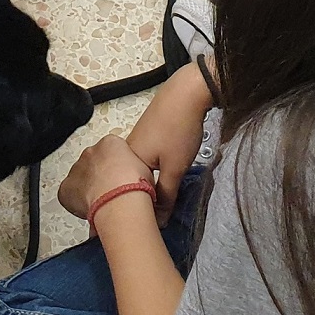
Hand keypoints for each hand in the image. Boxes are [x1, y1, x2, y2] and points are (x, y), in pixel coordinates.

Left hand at [58, 134, 152, 219]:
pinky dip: (77, 203)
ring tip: (103, 204)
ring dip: (89, 189)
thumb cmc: (136, 186)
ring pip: (81, 178)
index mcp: (111, 143)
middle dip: (101, 177)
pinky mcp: (66, 188)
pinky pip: (69, 195)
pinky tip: (90, 210)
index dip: (117, 168)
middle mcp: (91, 152)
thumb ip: (134, 167)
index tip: (122, 180)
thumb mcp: (145, 168)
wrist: (121, 199)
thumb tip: (136, 178)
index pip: (111, 152)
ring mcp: (76, 169)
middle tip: (112, 193)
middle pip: (94, 163)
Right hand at [126, 63, 212, 220]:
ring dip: (152, 182)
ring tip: (166, 194)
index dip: (139, 209)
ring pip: (141, 169)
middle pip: (133, 181)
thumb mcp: (174, 169)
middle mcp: (128, 150)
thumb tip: (158, 218)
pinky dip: (156, 168)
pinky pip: (148, 158)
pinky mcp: (149, 131)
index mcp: (129, 161)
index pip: (128, 194)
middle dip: (145, 196)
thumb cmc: (178, 131)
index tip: (150, 223)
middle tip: (160, 210)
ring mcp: (138, 139)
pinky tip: (168, 170)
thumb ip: (165, 195)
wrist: (187, 92)